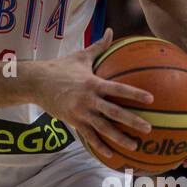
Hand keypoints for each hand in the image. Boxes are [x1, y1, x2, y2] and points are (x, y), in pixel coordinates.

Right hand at [32, 28, 154, 159]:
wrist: (35, 83)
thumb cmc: (59, 67)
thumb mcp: (80, 56)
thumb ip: (99, 46)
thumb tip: (111, 31)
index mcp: (93, 83)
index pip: (118, 89)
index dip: (135, 94)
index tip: (151, 99)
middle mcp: (88, 99)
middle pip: (114, 112)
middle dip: (132, 121)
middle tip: (149, 129)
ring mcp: (80, 112)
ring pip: (103, 129)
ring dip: (120, 138)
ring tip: (135, 147)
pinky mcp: (73, 122)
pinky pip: (89, 137)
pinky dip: (100, 146)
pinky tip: (112, 155)